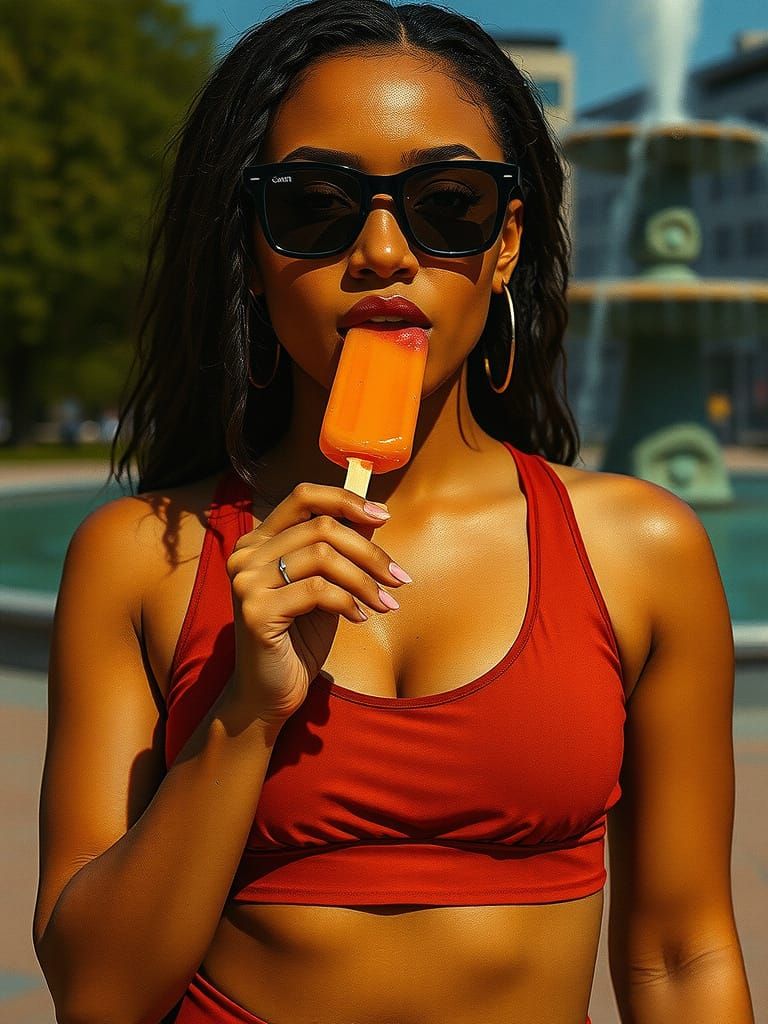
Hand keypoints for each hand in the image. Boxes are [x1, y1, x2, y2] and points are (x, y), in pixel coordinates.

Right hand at [224, 482, 409, 727]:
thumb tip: (374, 516)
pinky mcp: (255, 610)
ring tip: (385, 603)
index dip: (346, 499)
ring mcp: (246, 581)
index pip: (303, 496)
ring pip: (322, 556)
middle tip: (398, 577)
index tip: (382, 516)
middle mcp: (246, 554)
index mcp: (259, 541)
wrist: (269, 694)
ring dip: (364, 580)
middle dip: (369, 551)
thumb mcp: (325, 586)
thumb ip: (339, 551)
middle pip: (321, 527)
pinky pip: (317, 591)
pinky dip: (348, 603)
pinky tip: (359, 619)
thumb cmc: (300, 639)